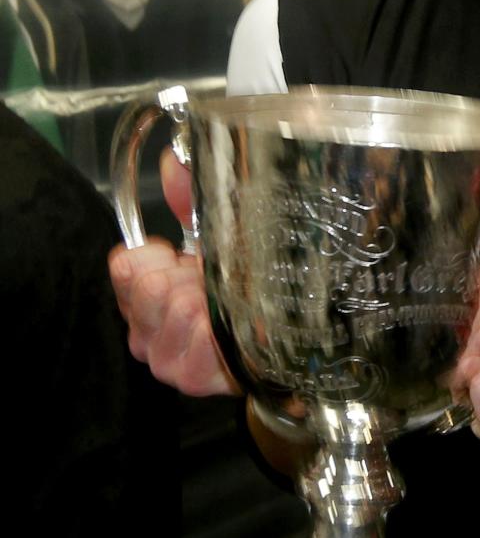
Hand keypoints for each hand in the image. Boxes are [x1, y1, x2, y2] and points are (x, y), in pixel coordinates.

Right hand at [108, 149, 240, 397]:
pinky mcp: (192, 376)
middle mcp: (146, 336)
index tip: (187, 257)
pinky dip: (221, 318)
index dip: (160, 254)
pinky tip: (236, 324)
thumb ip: (191, 198)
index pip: (123, 267)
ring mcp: (166, 361)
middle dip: (188, 274)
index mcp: (143, 301)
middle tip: (217, 284)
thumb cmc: (253, 285)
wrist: (298, 332)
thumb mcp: (219, 235)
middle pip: (147, 285)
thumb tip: (174, 161)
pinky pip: (195, 326)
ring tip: (229, 303)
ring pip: (170, 304)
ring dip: (207, 295)